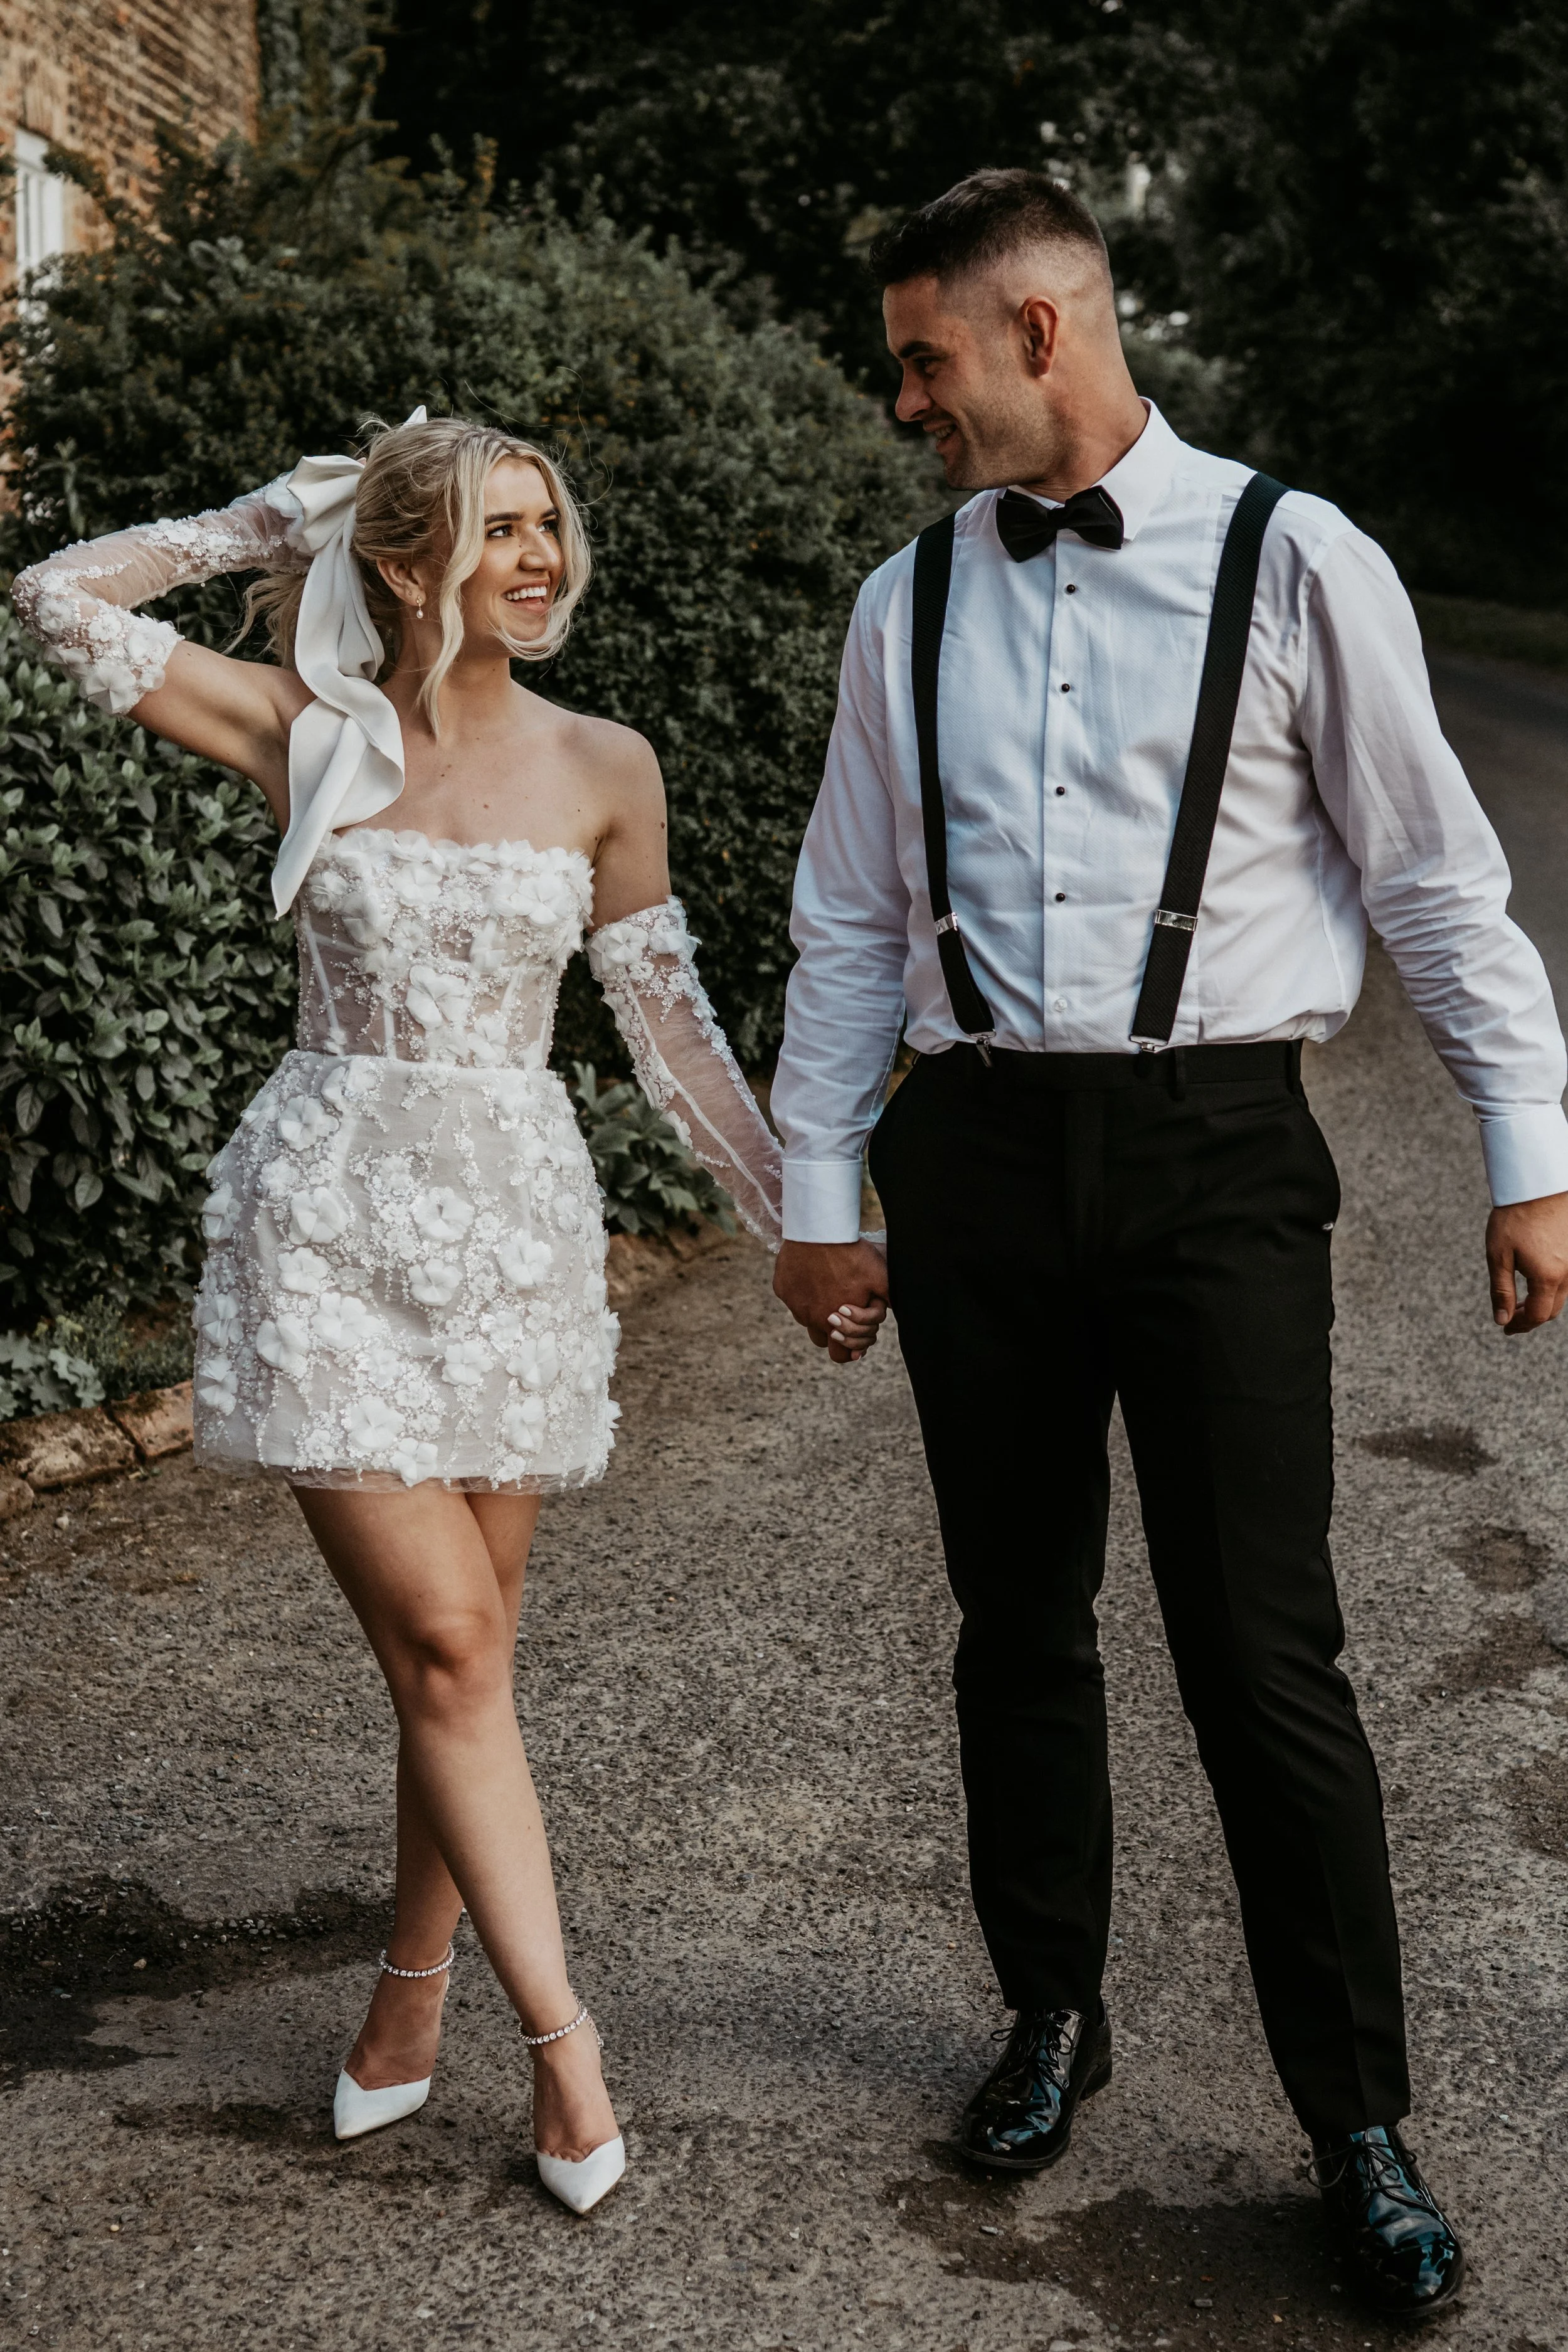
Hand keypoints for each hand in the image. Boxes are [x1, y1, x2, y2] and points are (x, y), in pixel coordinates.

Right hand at [774, 1239, 889, 1363]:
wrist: (819, 1231)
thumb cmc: (851, 1254)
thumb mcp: (878, 1276)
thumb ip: (887, 1298)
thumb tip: (897, 1310)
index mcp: (834, 1324)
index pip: (840, 1355)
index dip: (849, 1349)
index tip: (854, 1334)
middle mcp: (809, 1319)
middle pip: (821, 1339)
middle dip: (832, 1332)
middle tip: (842, 1311)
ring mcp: (793, 1303)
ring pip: (805, 1317)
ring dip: (815, 1309)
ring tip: (827, 1287)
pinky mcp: (782, 1288)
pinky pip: (791, 1295)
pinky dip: (801, 1289)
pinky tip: (811, 1273)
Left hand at [1486, 1190, 1567, 1331]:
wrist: (1539, 1184)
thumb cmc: (1515, 1217)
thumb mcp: (1499, 1255)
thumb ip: (1501, 1290)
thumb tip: (1502, 1320)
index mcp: (1548, 1277)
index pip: (1538, 1316)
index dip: (1521, 1326)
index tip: (1506, 1328)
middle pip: (1553, 1309)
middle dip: (1531, 1317)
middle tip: (1510, 1316)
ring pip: (1562, 1294)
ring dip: (1542, 1302)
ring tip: (1519, 1299)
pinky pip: (1567, 1278)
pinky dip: (1551, 1286)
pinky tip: (1535, 1278)